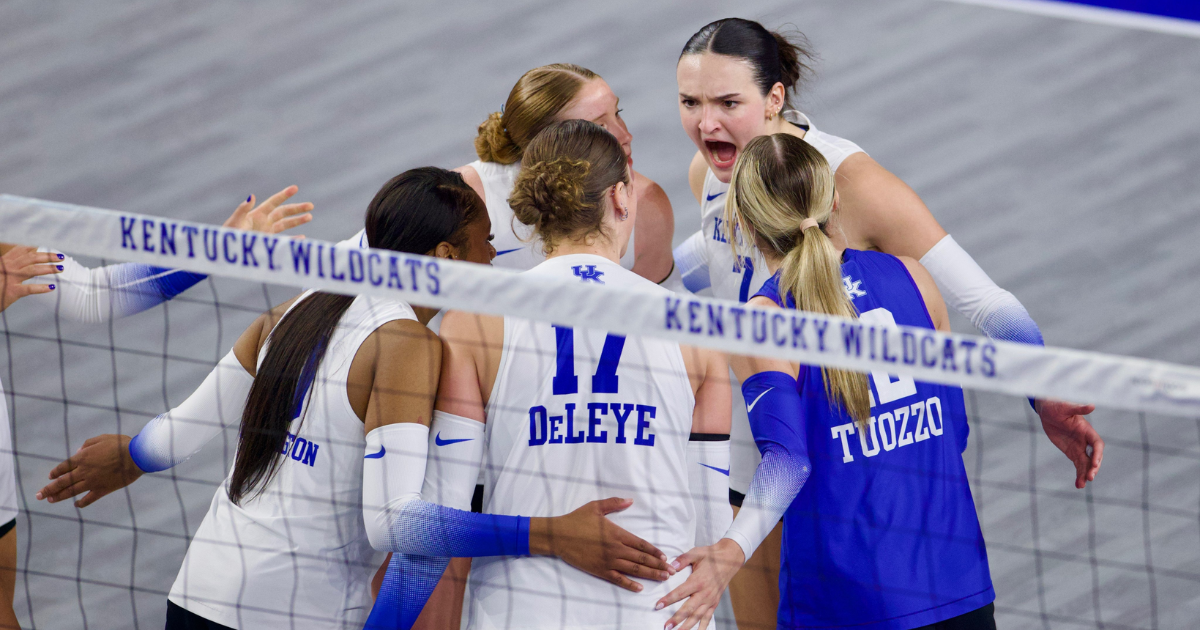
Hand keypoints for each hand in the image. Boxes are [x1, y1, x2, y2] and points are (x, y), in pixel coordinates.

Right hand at [0, 245, 60, 311]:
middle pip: (31, 258)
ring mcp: (9, 279)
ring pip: (32, 270)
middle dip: (47, 256)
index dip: (35, 248)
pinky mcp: (11, 292)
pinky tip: (52, 288)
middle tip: (61, 257)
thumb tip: (21, 260)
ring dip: (48, 268)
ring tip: (61, 269)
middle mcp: (7, 268)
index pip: (21, 251)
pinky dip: (41, 288)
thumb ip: (8, 265)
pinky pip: (28, 289)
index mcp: (4, 262)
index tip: (47, 247)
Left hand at [36, 434, 143, 507]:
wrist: (136, 457)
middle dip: (48, 489)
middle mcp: (84, 471)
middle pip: (62, 482)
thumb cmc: (121, 444)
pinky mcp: (103, 489)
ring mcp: (92, 482)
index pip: (63, 467)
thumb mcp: (102, 438)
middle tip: (39, 495)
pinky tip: (76, 504)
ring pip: (71, 491)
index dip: (55, 472)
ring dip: (59, 496)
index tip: (50, 477)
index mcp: (82, 458)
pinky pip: (89, 499)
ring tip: (50, 500)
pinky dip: (81, 502)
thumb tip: (77, 453)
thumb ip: (87, 445)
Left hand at [223, 186, 313, 235]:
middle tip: (311, 206)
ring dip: (297, 221)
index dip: (284, 195)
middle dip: (297, 208)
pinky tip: (302, 237)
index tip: (295, 188)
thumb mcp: (235, 221)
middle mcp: (264, 221)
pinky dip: (293, 239)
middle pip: (283, 212)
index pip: (274, 202)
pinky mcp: (268, 243)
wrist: (225, 251)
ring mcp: (267, 232)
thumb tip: (251, 195)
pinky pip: (283, 240)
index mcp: (257, 214)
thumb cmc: (228, 235)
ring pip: (285, 224)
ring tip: (310, 217)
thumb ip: (243, 209)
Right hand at [529, 497, 672, 592]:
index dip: (655, 552)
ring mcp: (608, 561)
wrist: (558, 536)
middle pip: (642, 559)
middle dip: (658, 566)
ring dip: (650, 575)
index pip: (641, 544)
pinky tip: (639, 588)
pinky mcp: (599, 570)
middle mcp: (615, 549)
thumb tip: (630, 500)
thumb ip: (614, 503)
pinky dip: (630, 584)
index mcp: (617, 533)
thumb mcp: (595, 507)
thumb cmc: (576, 520)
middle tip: (671, 571)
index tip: (665, 557)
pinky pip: (618, 579)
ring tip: (662, 578)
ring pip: (634, 570)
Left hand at [656, 538, 744, 629]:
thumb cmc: (711, 556)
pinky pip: (708, 617)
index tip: (658, 605)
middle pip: (688, 609)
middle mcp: (705, 593)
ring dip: (687, 626)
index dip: (668, 600)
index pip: (680, 592)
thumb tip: (670, 567)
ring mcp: (710, 599)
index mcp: (698, 581)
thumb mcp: (696, 553)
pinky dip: (702, 627)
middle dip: (677, 619)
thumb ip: (682, 559)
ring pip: (697, 616)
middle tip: (666, 626)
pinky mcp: (714, 603)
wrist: (730, 559)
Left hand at [1036, 399, 1102, 488]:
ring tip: (1081, 485)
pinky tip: (1078, 484)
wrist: (1047, 410)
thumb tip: (1092, 405)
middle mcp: (1085, 440)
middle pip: (1093, 456)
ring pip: (1086, 464)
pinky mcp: (1072, 452)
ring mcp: (1079, 447)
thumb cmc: (1057, 405)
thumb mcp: (1065, 407)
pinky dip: (1079, 474)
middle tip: (1090, 477)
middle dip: (1093, 467)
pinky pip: (1077, 465)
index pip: (1097, 443)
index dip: (1097, 453)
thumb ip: (1078, 408)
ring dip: (1085, 474)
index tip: (1094, 463)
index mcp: (1086, 429)